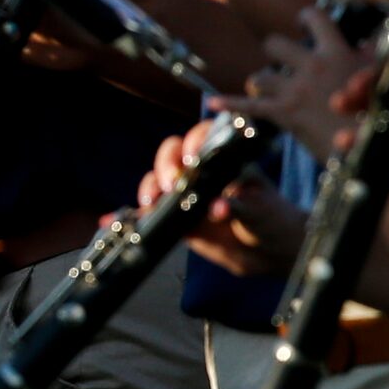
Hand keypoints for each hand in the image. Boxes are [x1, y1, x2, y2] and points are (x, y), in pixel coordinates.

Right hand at [138, 118, 307, 278]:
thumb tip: (217, 208)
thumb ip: (239, 206)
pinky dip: (136, 214)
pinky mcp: (176, 220)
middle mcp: (200, 172)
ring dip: (150, 187)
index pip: (202, 137)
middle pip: (171, 155)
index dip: (194, 140)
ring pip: (157, 181)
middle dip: (166, 164)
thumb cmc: (270, 218)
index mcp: (223, 159)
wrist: (269, 251)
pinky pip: (152, 213)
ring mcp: (185, 195)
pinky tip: (119, 217)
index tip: (193, 155)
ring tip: (152, 202)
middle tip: (172, 183)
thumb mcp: (260, 209)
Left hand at [217, 6, 371, 161]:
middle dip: (276, 51)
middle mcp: (312, 66)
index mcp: (337, 52)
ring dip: (262, 83)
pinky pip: (249, 107)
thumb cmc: (379, 113)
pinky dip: (230, 104)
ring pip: (260, 76)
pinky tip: (212, 103)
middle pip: (275, 43)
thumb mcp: (378, 77)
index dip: (305, 18)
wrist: (371, 149)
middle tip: (283, 62)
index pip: (314, 19)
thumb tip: (363, 44)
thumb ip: (367, 56)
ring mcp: (295, 90)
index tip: (302, 22)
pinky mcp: (284, 114)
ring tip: (268, 90)